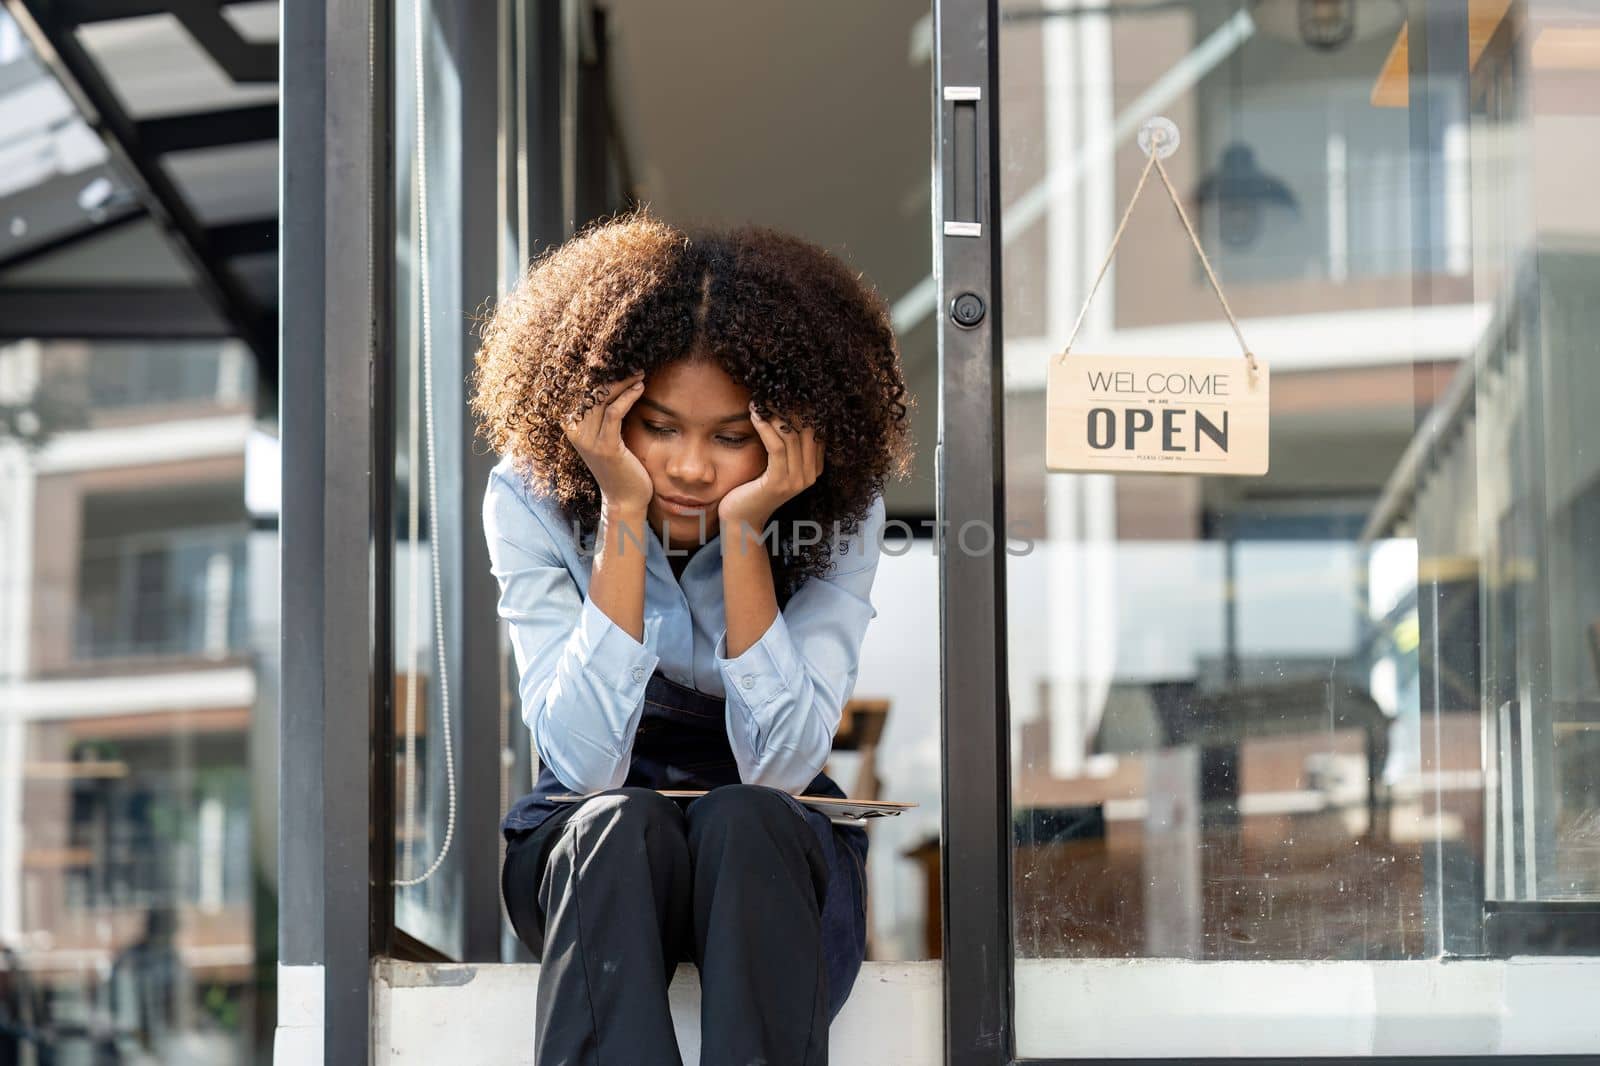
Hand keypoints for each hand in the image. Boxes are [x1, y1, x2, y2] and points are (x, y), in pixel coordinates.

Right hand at [563, 371, 652, 513]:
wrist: (625, 497)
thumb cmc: (621, 462)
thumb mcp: (608, 433)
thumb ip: (606, 410)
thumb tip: (616, 379)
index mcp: (571, 424)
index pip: (581, 389)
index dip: (598, 372)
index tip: (618, 359)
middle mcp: (574, 430)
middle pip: (591, 390)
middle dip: (613, 374)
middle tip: (634, 364)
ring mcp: (587, 440)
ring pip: (602, 399)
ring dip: (623, 382)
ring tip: (640, 374)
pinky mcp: (605, 447)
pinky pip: (614, 413)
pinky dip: (628, 397)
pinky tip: (639, 389)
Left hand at [718, 404, 823, 532]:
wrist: (741, 518)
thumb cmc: (753, 487)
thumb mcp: (774, 462)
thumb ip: (784, 443)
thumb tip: (780, 408)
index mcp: (814, 468)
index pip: (815, 430)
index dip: (802, 409)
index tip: (784, 392)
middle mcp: (811, 475)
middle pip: (807, 430)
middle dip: (789, 407)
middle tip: (771, 391)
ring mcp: (797, 481)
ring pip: (792, 437)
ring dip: (774, 414)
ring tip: (759, 400)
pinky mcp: (779, 482)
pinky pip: (777, 447)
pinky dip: (766, 427)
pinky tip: (755, 415)